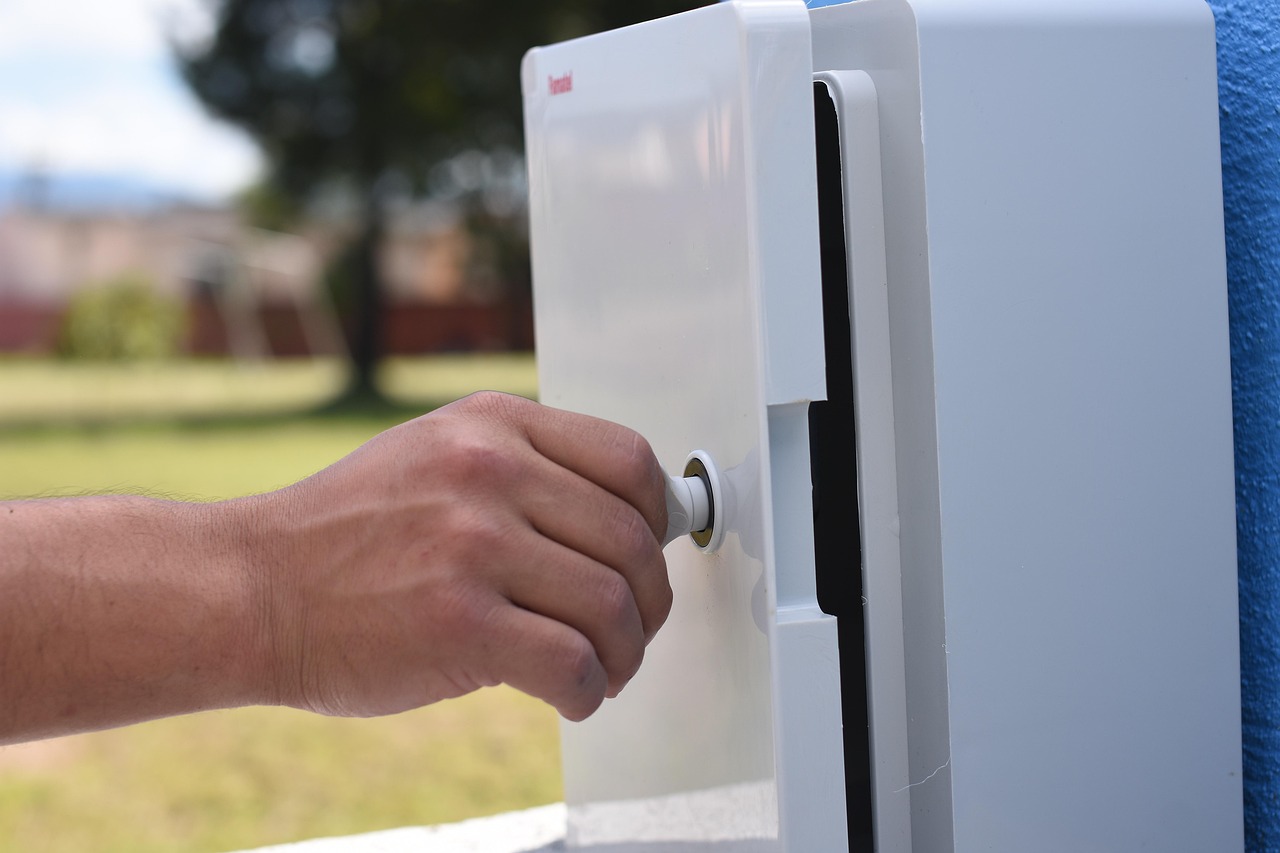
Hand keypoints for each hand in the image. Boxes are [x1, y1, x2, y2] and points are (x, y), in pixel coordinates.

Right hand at [243, 391, 670, 721]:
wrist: (251, 590)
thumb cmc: (345, 534)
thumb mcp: (435, 456)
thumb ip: (525, 470)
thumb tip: (629, 523)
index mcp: (492, 425)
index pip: (628, 459)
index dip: (660, 515)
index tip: (653, 552)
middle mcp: (488, 471)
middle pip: (631, 538)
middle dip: (649, 600)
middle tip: (634, 629)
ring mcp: (472, 545)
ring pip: (612, 605)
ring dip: (626, 654)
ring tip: (606, 669)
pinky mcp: (458, 624)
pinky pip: (573, 663)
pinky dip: (590, 691)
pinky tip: (572, 695)